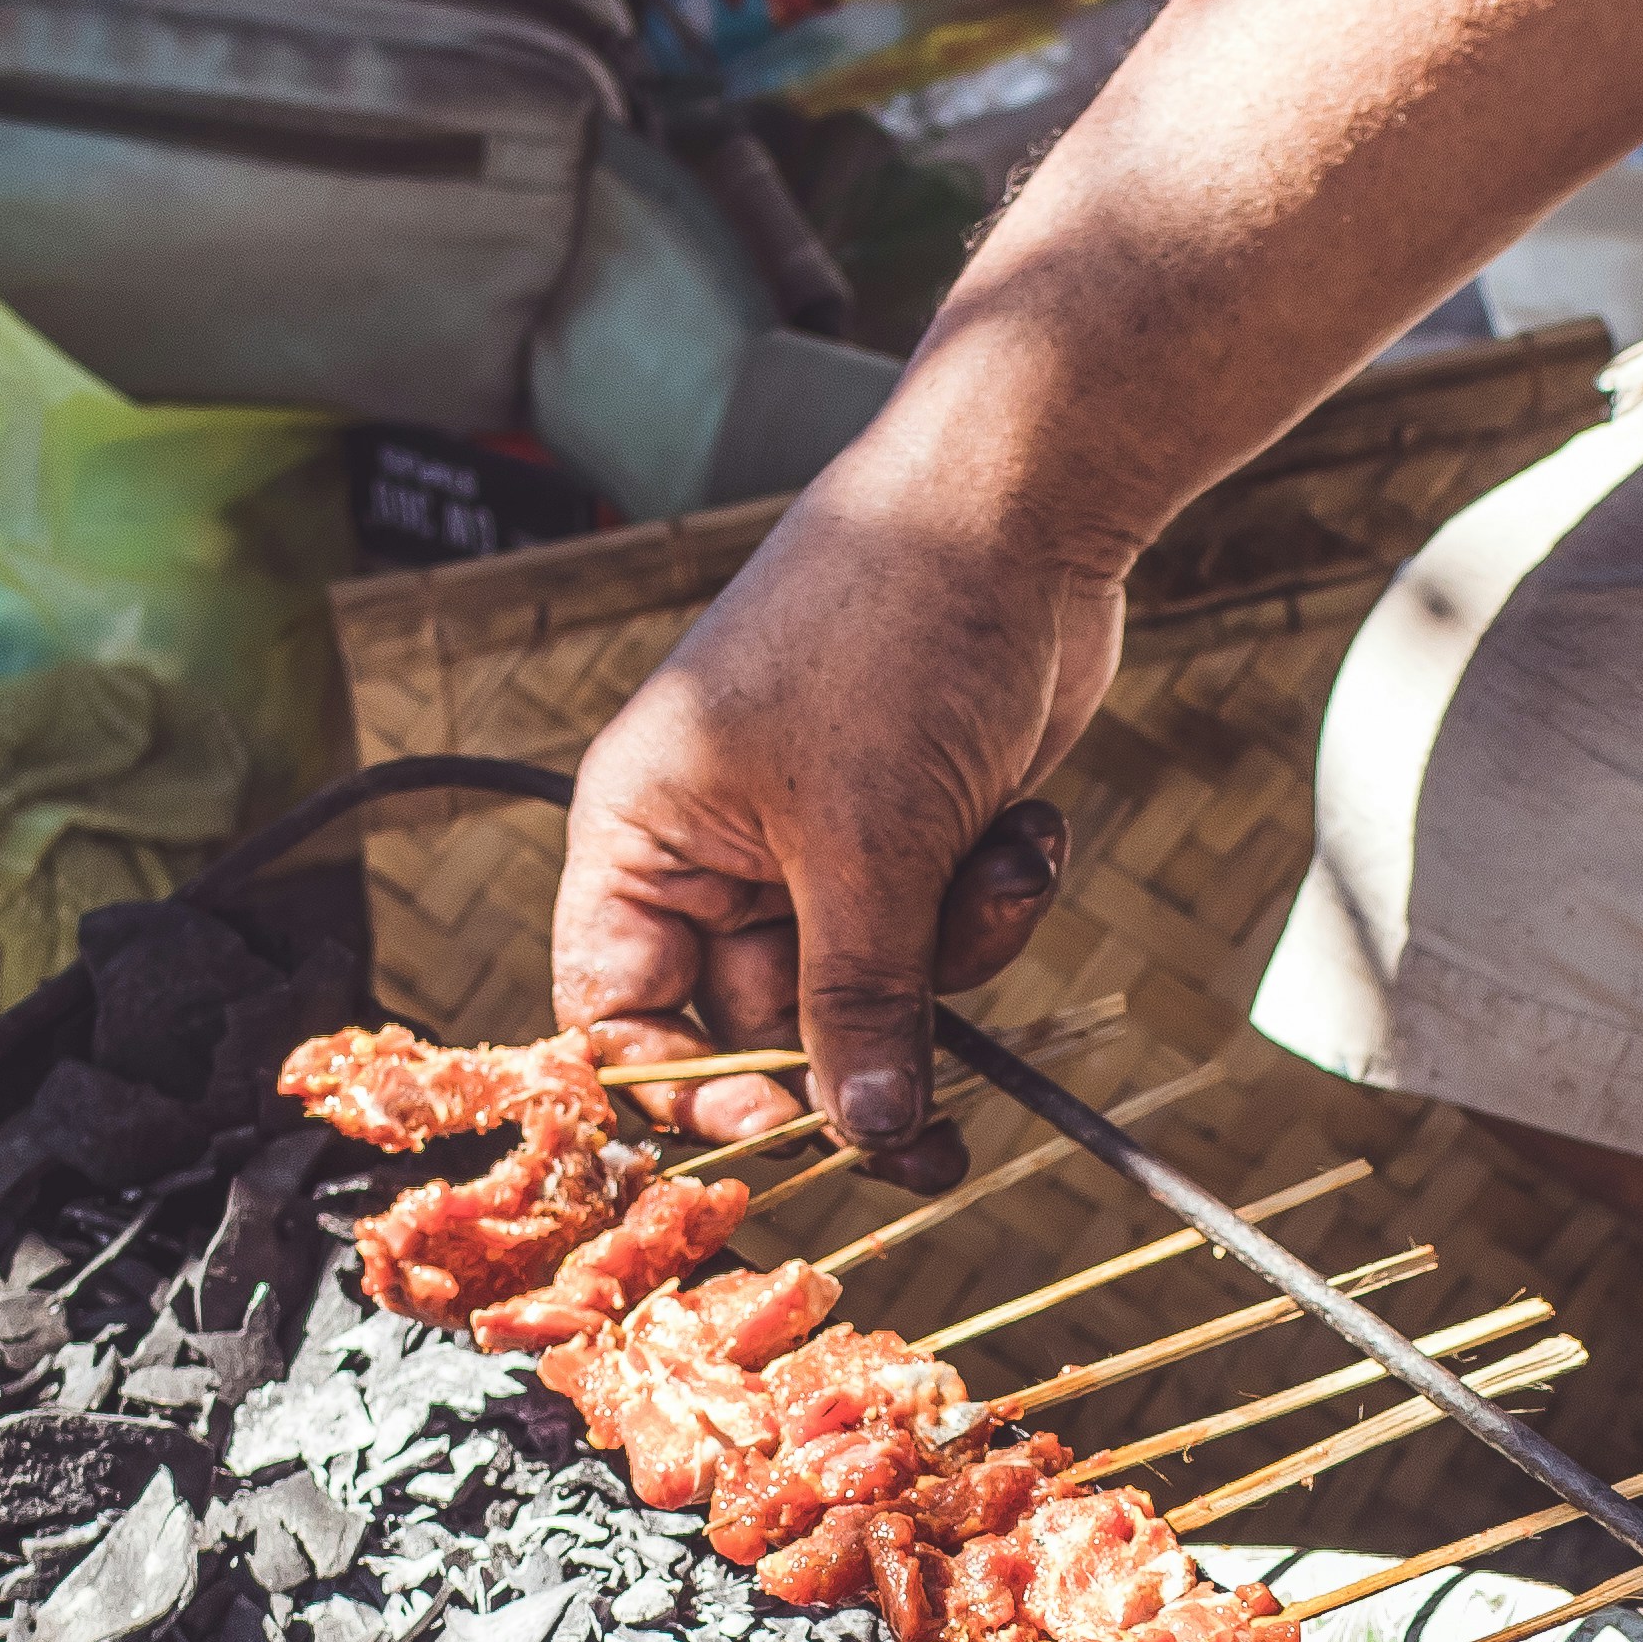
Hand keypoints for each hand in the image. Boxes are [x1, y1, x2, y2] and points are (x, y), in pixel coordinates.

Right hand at [551, 473, 1124, 1180]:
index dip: (692, 1088)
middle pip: (761, 1020)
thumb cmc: (896, 629)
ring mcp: (819, 837)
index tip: (788, 1130)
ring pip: (873, 984)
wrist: (1021, 505)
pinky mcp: (911, 829)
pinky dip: (989, 896)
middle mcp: (716, 843)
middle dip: (863, 1049)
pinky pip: (940, 930)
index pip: (620, 1011)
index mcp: (645, 833)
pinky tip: (1023, 825)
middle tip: (936, 1136)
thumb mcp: (869, 845)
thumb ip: (860, 1003)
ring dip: (952, 956)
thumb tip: (866, 1134)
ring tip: (995, 863)